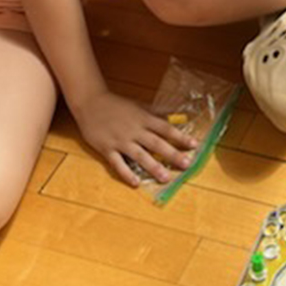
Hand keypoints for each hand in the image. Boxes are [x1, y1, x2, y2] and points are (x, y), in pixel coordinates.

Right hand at [71, 88, 198, 186]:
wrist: (91, 102)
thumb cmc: (117, 104)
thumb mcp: (139, 106)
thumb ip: (156, 113)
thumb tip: (175, 116)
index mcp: (144, 118)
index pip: (166, 129)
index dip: (181, 137)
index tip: (194, 145)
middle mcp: (135, 130)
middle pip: (156, 143)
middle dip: (172, 154)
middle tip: (186, 164)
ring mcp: (120, 140)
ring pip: (140, 155)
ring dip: (154, 167)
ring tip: (166, 178)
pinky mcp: (107, 148)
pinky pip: (118, 163)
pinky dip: (127, 173)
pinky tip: (136, 183)